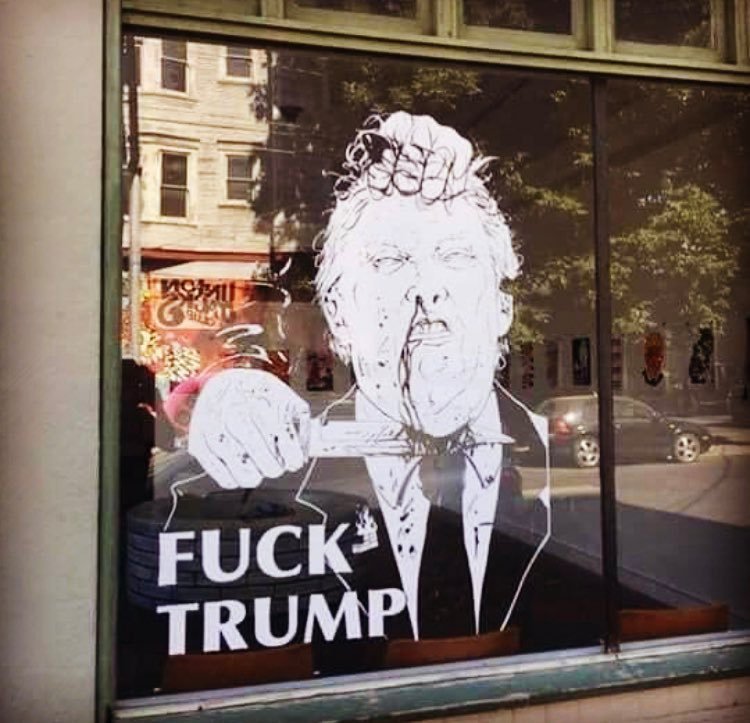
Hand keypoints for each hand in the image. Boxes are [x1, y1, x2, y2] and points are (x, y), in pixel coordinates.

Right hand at [188, 369, 310, 488]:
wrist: (221, 381)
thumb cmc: (256, 392)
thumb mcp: (284, 396)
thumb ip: (299, 421)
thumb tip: (303, 452)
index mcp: (263, 403)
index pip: (285, 443)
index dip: (293, 458)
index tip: (294, 461)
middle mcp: (237, 415)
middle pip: (265, 461)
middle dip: (275, 467)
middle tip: (275, 465)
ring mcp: (215, 430)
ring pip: (243, 472)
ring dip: (255, 475)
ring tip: (258, 470)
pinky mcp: (199, 443)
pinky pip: (220, 475)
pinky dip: (233, 479)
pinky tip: (240, 471)